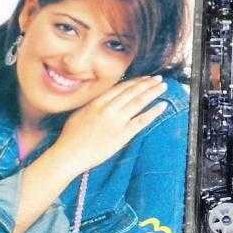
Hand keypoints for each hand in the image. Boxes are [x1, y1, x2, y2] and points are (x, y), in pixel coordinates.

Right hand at [49, 75, 168, 175]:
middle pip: (132, 92)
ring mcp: (116, 121)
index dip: (135, 82)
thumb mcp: (80, 113)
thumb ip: (94, 105)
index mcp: (98, 102)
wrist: (69, 154)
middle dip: (147, 83)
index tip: (144, 78)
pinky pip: (141, 121)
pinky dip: (153, 112)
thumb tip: (103, 100)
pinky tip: (163, 105)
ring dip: (153, 92)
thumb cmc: (71, 136)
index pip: (121, 88)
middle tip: (158, 78)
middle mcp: (108, 108)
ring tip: (163, 86)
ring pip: (139, 102)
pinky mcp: (122, 135)